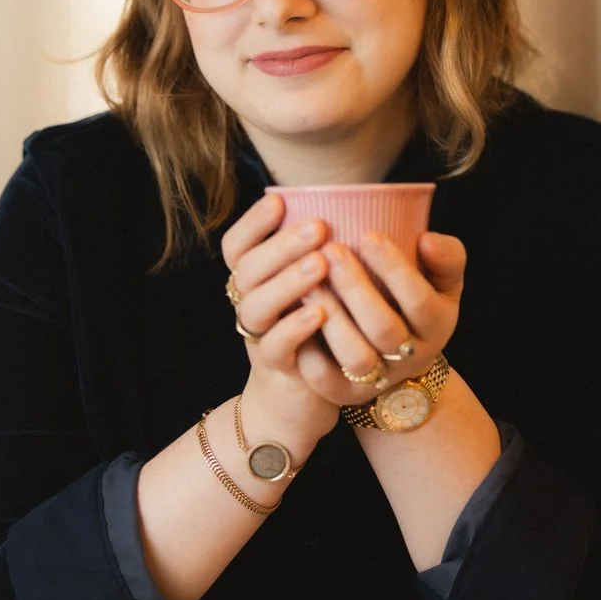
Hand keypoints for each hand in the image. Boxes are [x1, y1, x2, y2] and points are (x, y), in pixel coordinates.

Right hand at [220, 195, 338, 442]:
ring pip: (254, 307)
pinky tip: (318, 312)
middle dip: (281, 244)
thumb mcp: (322, 288)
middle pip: (247, 269)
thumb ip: (330, 254)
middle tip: (318, 226)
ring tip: (320, 264)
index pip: (238, 245)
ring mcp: (258, 337)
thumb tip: (362, 213)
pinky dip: (293, 328)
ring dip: (287, 282)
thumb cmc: (321, 331)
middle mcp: (251, 304)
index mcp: (258, 280)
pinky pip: (273, 347)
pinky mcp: (275, 369)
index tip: (279, 200)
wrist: (302, 399)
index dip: (252, 222)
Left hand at [294, 230, 465, 406]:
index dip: (394, 269)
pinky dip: (308, 350)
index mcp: (438, 325)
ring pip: (356, 357)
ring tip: (309, 281)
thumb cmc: (416, 298)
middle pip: (384, 329)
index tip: (369, 235)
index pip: (419, 300)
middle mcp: (411, 357)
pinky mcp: (344, 393)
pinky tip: (294, 314)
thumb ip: (445, 256)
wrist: (400, 357)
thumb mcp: (442, 278)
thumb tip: (426, 241)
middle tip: (331, 251)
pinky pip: (324, 379)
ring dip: (331, 317)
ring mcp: (378, 379)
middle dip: (356, 288)